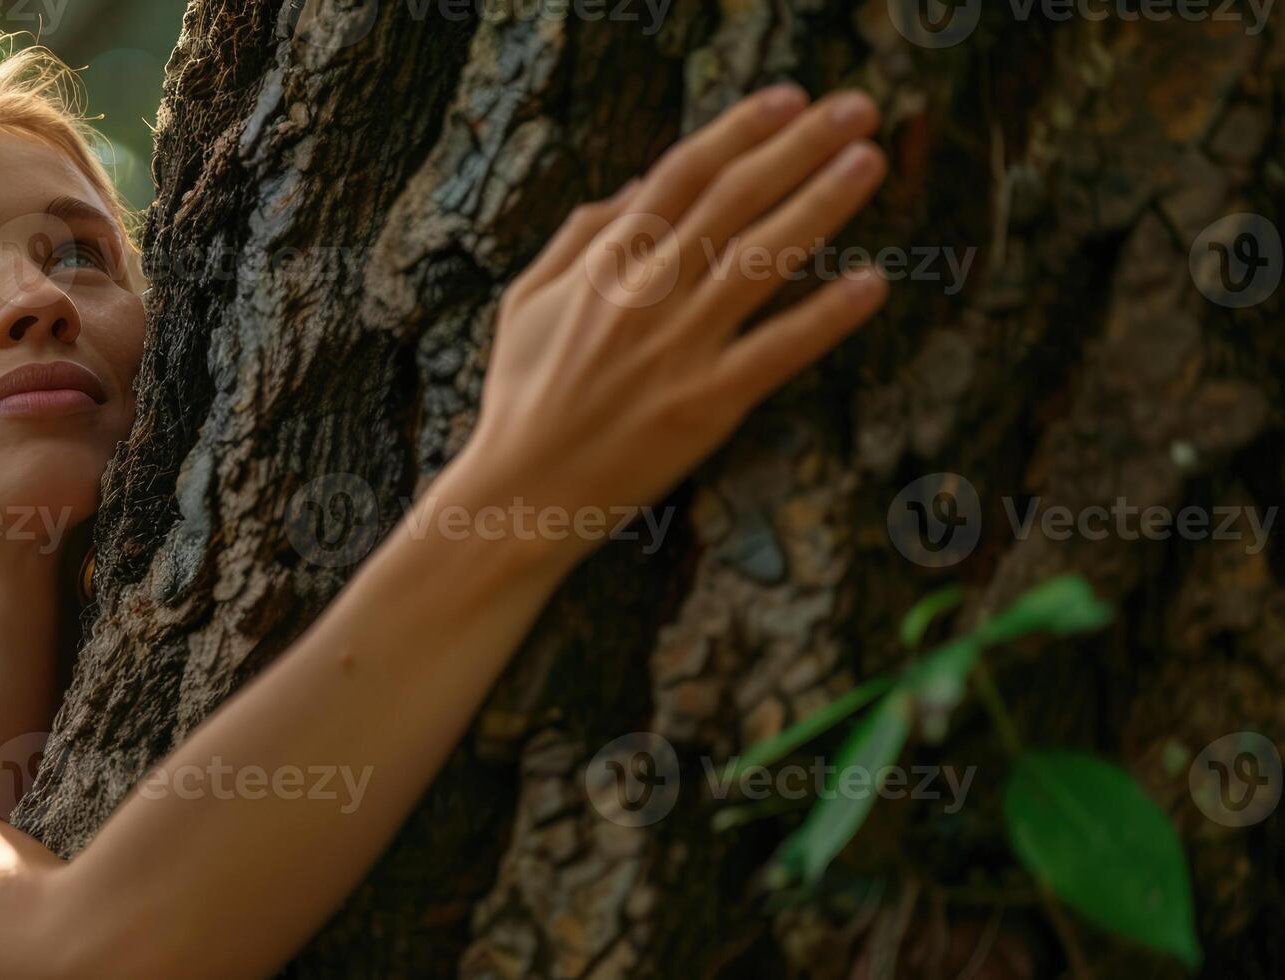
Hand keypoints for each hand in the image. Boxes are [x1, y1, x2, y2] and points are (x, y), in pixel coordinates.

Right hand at [455, 84, 886, 560]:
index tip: (787, 101)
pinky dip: (826, 316)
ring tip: (868, 163)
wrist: (523, 491)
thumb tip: (639, 183)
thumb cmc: (522, 397)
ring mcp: (678, 348)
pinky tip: (872, 282)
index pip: (681, 174)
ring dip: (821, 205)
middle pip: (732, 200)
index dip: (738, 130)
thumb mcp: (527, 301)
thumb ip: (578, 237)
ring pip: (761, 259)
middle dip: (798, 147)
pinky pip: (778, 350)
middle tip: (855, 110)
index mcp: (600, 265)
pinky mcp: (707, 404)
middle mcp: (644, 295)